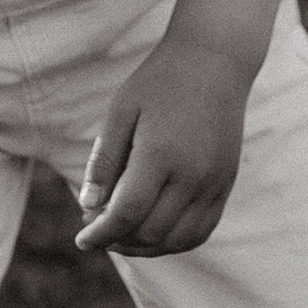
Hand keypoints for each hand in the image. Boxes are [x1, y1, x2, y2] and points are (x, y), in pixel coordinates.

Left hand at [74, 32, 254, 257]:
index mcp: (161, 154)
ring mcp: (214, 182)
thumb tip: (88, 207)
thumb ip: (105, 161)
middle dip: (118, 240)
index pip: (126, 213)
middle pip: (151, 231)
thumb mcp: (121, 111)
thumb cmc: (160, 81)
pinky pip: (202, 230)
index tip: (82, 239)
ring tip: (122, 237)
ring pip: (178, 239)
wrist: (215, 60)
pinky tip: (153, 232)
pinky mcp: (226, 183)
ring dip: (146, 247)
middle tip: (97, 228)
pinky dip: (175, 241)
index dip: (100, 233)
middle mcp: (193, 174)